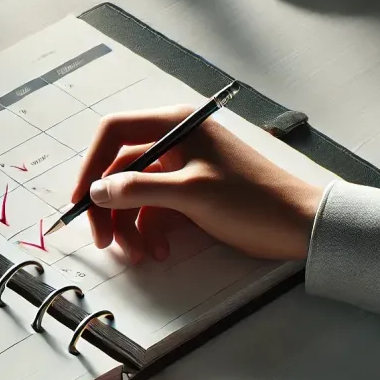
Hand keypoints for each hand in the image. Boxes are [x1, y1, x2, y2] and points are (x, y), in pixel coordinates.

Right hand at [72, 106, 324, 261]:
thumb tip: (95, 191)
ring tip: (138, 254)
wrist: (299, 226)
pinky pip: (154, 207)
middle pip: (120, 169)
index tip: (80, 200)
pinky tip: (159, 251)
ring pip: (134, 193)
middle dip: (109, 207)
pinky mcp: (189, 191)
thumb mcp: (190, 194)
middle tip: (103, 241)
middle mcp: (175, 140)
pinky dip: (150, 230)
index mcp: (176, 125)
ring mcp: (182, 166)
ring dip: (129, 225)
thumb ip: (138, 189)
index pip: (115, 133)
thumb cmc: (252, 201)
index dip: (90, 166)